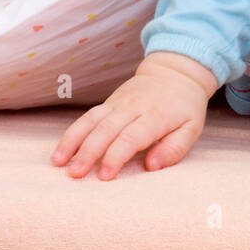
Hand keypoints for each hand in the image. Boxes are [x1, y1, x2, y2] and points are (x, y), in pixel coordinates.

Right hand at [49, 53, 213, 180]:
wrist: (175, 73)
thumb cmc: (185, 107)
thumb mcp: (191, 128)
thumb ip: (174, 148)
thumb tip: (151, 167)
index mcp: (155, 116)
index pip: (130, 138)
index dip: (115, 157)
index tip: (104, 176)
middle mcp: (132, 108)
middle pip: (105, 130)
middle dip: (88, 153)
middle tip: (75, 174)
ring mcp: (117, 104)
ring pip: (90, 121)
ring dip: (72, 141)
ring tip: (58, 162)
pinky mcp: (108, 104)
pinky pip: (87, 117)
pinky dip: (72, 133)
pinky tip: (61, 150)